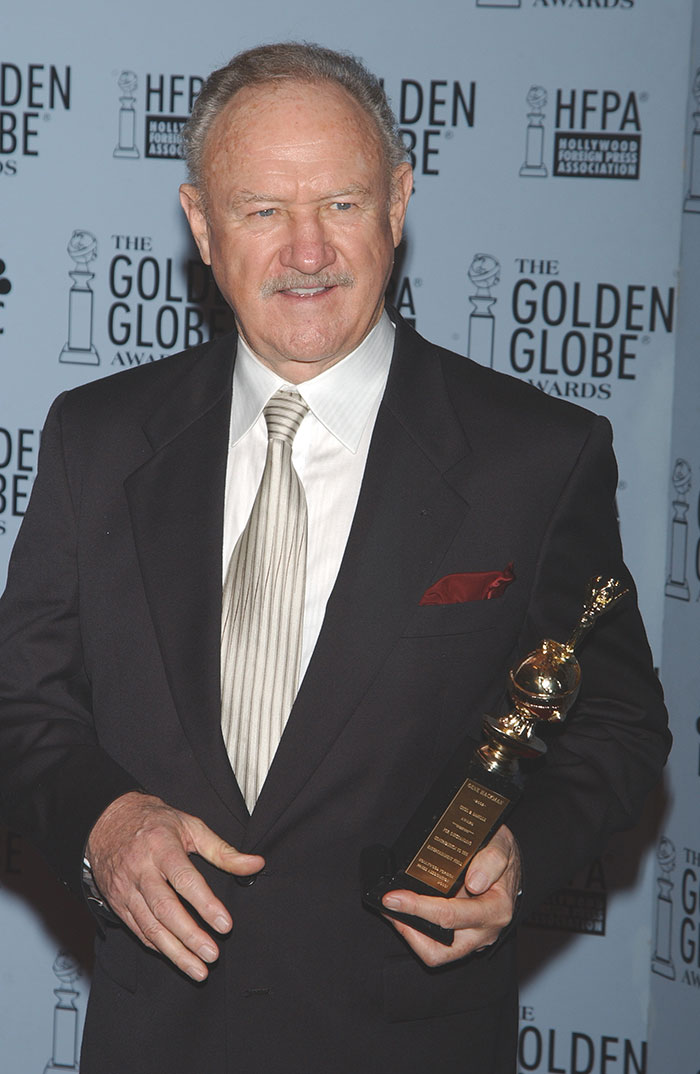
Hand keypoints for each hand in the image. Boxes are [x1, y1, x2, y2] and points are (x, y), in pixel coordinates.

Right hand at [86, 791, 263, 980]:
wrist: (107, 821)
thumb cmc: (155, 823)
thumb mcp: (191, 827)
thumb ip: (223, 850)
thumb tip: (256, 864)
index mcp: (161, 847)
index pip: (185, 880)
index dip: (205, 904)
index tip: (225, 925)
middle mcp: (141, 870)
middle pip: (165, 909)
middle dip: (190, 937)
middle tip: (212, 955)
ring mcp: (126, 889)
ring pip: (150, 927)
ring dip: (175, 952)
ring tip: (198, 969)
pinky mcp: (117, 903)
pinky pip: (138, 930)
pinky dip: (158, 946)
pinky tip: (176, 957)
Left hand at [381, 824, 520, 966]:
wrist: (511, 866)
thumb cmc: (504, 855)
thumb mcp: (502, 845)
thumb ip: (492, 859)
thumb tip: (474, 882)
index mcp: (496, 909)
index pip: (451, 915)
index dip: (418, 907)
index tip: (394, 897)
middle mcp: (485, 931)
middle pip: (441, 949)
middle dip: (408, 930)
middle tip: (389, 906)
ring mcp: (474, 938)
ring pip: (437, 955)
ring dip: (411, 937)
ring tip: (393, 912)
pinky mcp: (463, 939)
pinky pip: (438, 946)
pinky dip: (417, 932)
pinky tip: (405, 911)